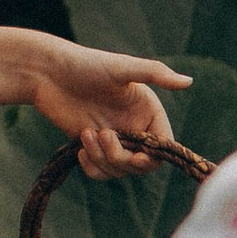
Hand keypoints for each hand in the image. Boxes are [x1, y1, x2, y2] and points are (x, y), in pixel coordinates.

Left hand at [34, 40, 186, 181]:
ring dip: (102, 159)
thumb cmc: (87, 65)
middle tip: (102, 135)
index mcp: (146, 111)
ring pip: (118, 170)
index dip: (152, 156)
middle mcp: (133, 127)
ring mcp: (112, 139)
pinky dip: (91, 168)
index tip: (136, 157)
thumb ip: (156, 73)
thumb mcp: (123, 67)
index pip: (162, 145)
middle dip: (121, 157)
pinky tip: (80, 149)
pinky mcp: (91, 147)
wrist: (48, 72)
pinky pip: (100, 172)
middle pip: (140, 163)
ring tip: (86, 134)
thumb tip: (188, 81)